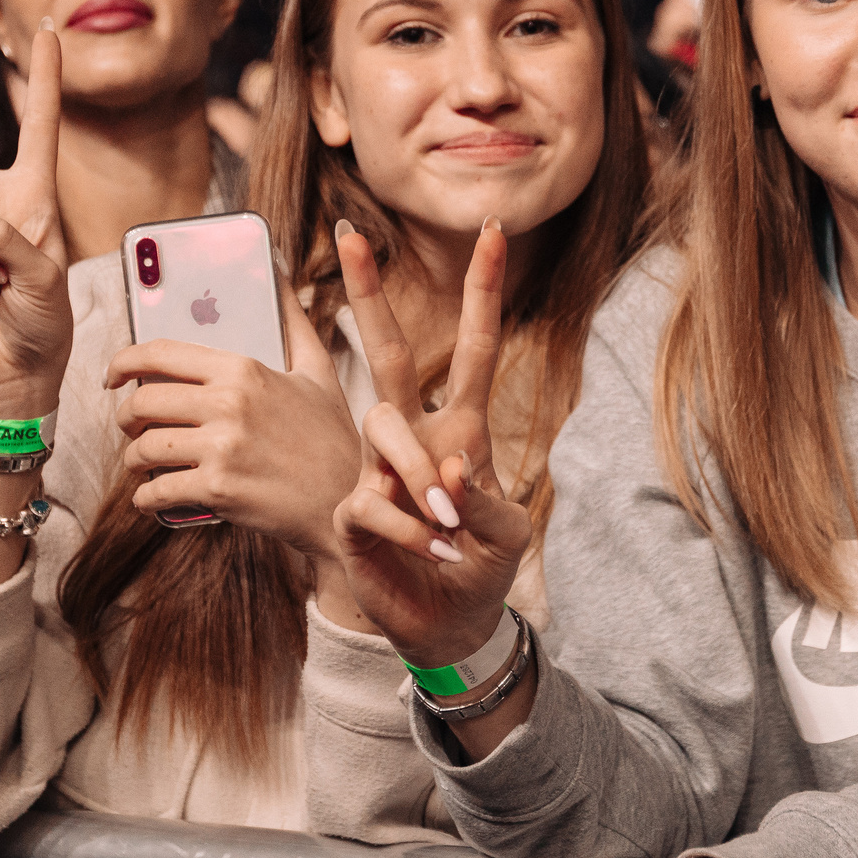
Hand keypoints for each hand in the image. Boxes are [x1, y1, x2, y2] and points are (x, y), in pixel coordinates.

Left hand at [106, 294, 357, 555]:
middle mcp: (229, 404)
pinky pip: (156, 491)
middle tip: (132, 427)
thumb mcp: (319, 372)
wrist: (351, 503)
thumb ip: (294, 323)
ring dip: (135, 460)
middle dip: (126, 417)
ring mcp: (222, 449)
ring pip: (143, 448)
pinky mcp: (218, 491)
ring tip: (145, 465)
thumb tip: (280, 274)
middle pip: (143, 402)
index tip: (113, 375)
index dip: (124, 362)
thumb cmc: (332, 439)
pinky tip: (153, 498)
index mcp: (244, 369)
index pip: (161, 353)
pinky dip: (146, 498)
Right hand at [330, 222, 532, 669]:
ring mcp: (377, 471)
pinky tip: (432, 553)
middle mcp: (415, 439)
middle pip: (390, 354)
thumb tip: (447, 471)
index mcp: (463, 431)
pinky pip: (374, 500)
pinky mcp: (353, 512)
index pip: (474, 349)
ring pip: (383, 423)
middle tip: (351, 234)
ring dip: (418, 471)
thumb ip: (484, 499)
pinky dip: (411, 530)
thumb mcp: (506, 534)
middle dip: (368, 294)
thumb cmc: (480, 568)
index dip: (483, 292)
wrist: (450, 625)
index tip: (493, 232)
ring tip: (448, 527)